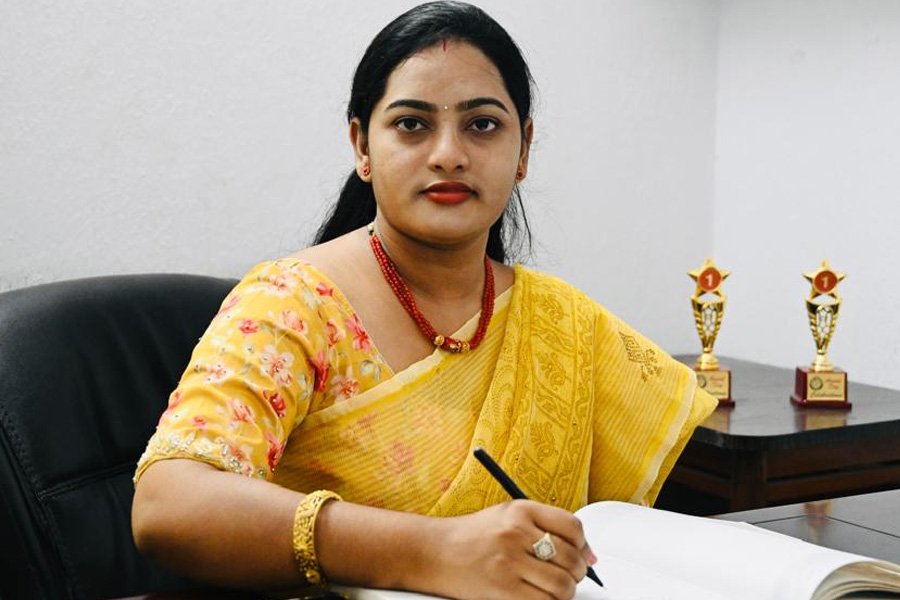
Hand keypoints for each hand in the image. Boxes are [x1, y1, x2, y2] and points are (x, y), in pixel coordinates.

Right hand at [425, 500, 594, 599]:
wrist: (435, 551)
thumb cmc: (474, 535)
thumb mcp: (509, 516)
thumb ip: (546, 527)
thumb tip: (590, 555)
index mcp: (521, 510)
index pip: (573, 526)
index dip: (584, 544)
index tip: (582, 554)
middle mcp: (516, 532)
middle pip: (571, 559)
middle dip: (577, 572)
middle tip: (569, 576)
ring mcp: (509, 561)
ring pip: (562, 585)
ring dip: (565, 591)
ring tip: (553, 589)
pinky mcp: (502, 589)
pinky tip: (539, 596)